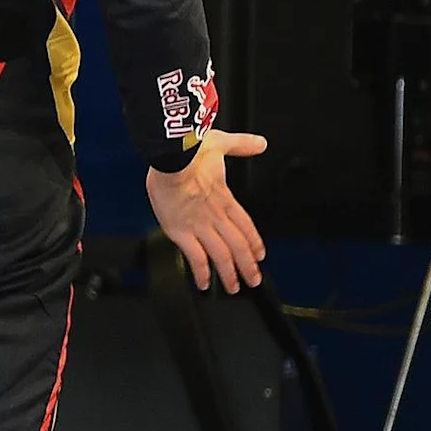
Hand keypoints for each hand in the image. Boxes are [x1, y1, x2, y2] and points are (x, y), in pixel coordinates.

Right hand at [148, 129, 268, 292]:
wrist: (172, 159)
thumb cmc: (190, 151)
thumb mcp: (220, 144)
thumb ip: (241, 145)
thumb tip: (259, 143)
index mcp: (225, 198)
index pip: (246, 226)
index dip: (254, 243)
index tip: (259, 255)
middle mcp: (216, 216)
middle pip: (239, 247)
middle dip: (248, 266)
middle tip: (253, 280)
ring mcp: (200, 226)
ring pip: (222, 256)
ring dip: (230, 274)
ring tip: (233, 287)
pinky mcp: (182, 232)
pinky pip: (196, 258)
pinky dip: (202, 273)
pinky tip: (204, 284)